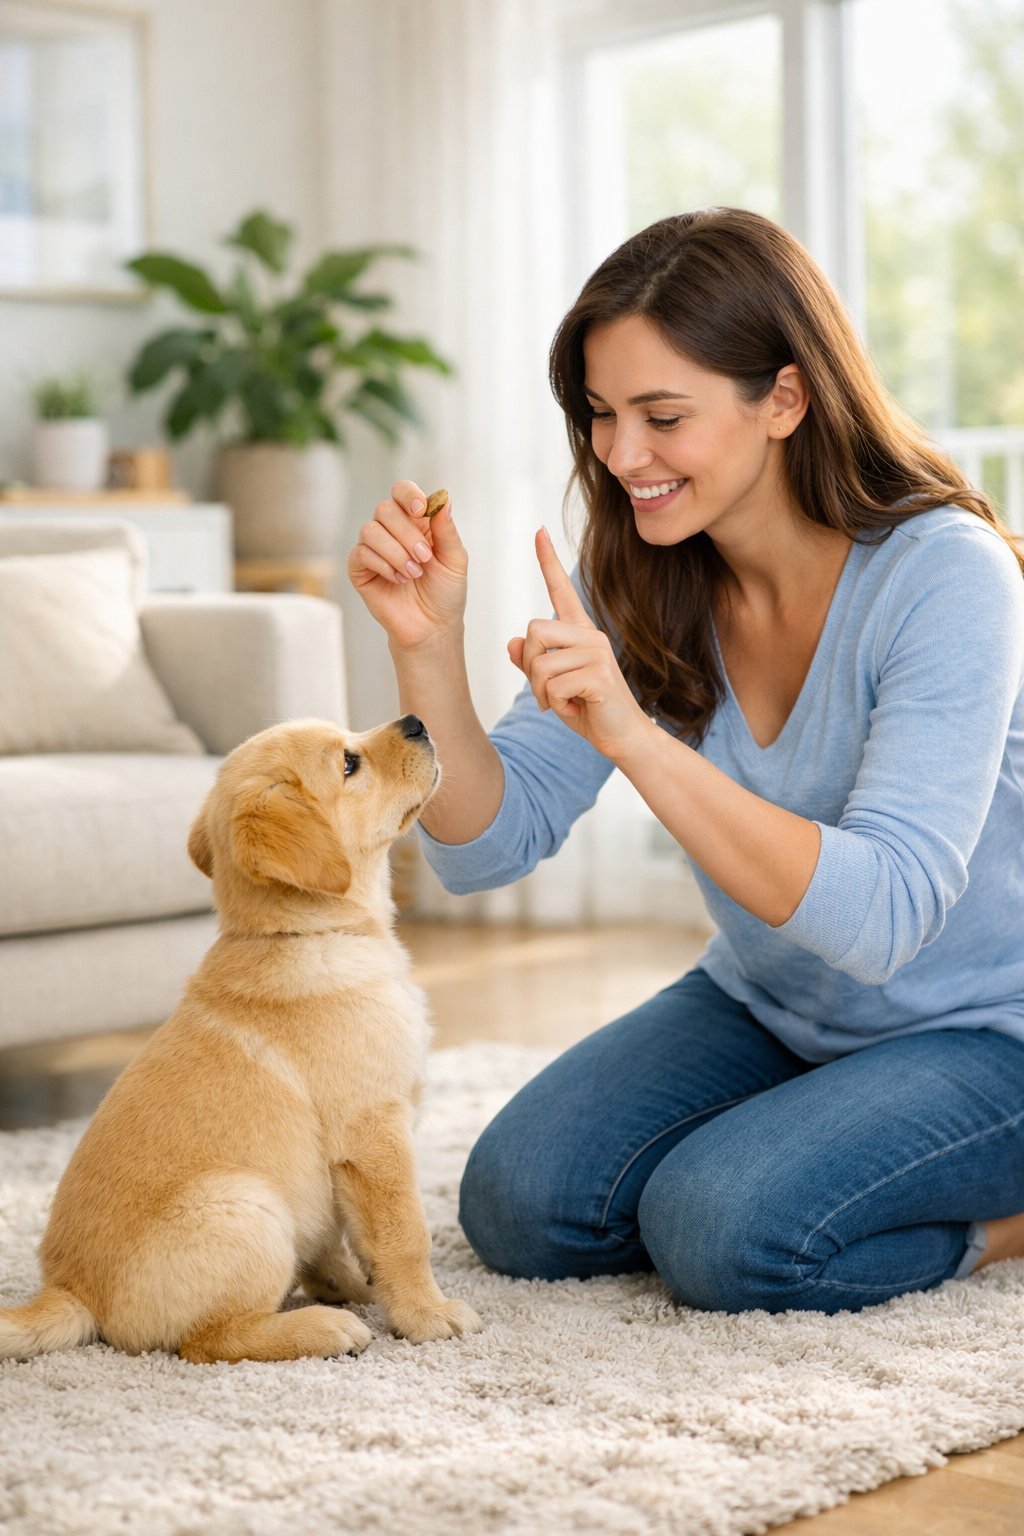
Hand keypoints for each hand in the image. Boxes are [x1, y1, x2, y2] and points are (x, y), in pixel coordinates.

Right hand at [347, 481, 468, 650]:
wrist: (432, 626)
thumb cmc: (445, 592)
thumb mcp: (454, 560)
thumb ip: (447, 530)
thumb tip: (443, 497)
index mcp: (416, 522)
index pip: (402, 492)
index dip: (408, 495)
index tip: (421, 510)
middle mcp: (392, 530)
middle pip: (384, 509)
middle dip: (407, 533)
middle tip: (424, 558)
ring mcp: (373, 549)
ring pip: (370, 530)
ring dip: (395, 552)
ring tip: (414, 573)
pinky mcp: (360, 569)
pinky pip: (361, 553)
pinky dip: (383, 565)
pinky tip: (398, 580)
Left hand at [508, 528, 653, 762]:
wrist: (624, 737)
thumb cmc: (590, 709)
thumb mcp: (554, 686)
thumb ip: (532, 664)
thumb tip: (512, 643)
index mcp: (580, 633)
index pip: (561, 590)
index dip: (548, 561)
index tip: (539, 531)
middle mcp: (591, 635)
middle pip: (534, 629)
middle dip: (529, 665)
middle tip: (547, 691)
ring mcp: (597, 652)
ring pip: (539, 663)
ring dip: (542, 692)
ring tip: (563, 701)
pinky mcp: (599, 674)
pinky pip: (553, 684)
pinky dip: (555, 703)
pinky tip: (576, 707)